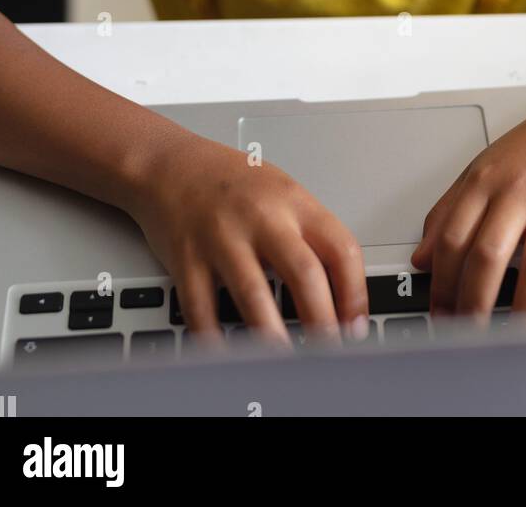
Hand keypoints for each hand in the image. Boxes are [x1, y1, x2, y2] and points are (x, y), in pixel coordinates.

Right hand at [125, 131, 369, 347]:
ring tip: (286, 362)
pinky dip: (214, 338)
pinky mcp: (186, 257)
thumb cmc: (230, 180)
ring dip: (273, 336)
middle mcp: (261, 217)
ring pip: (254, 294)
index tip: (355, 326)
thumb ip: (307, 233)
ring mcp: (222, 237)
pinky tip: (227, 354)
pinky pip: (202, 308)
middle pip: (304, 273)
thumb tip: (338, 292)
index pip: (341, 248)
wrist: (169, 162)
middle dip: (322, 321)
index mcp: (294, 201)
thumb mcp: (281, 191)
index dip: (355, 294)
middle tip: (329, 351)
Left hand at [411, 89, 525, 328]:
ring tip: (513, 344)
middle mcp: (519, 191)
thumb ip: (448, 211)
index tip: (438, 316)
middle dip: (473, 305)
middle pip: (487, 256)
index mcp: (485, 182)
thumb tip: (419, 260)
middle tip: (468, 340)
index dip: (441, 284)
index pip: (452, 240)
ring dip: (523, 313)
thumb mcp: (482, 169)